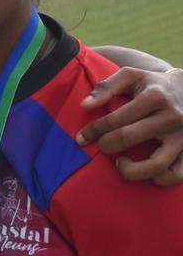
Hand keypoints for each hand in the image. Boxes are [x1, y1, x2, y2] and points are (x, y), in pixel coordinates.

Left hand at [77, 67, 182, 185]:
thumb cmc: (152, 85)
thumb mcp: (131, 76)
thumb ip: (105, 87)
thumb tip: (84, 105)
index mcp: (155, 97)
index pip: (116, 119)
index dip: (93, 131)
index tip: (81, 138)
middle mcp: (172, 118)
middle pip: (129, 138)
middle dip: (106, 145)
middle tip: (100, 146)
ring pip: (157, 165)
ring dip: (132, 170)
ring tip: (121, 163)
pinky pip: (176, 175)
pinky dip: (158, 179)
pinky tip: (145, 171)